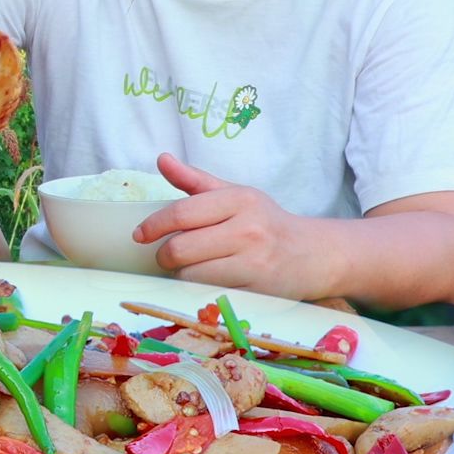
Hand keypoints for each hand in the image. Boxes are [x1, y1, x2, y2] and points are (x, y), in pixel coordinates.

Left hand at [134, 153, 335, 298]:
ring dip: (181, 276)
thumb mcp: (234, 194)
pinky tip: (206, 283)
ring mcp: (254, 262)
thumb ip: (195, 179)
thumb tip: (161, 159)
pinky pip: (210, 294)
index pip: (182, 213)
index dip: (153, 226)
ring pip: (192, 275)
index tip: (140, 235)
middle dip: (165, 256)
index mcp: (239, 200)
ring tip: (189, 269)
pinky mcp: (257, 291)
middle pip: (181, 248)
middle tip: (166, 257)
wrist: (313, 254)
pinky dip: (199, 291)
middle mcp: (248, 229)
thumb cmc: (265, 222)